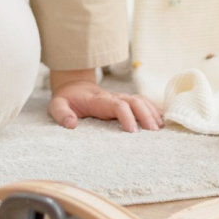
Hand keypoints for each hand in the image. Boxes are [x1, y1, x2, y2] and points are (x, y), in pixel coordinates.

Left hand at [48, 79, 163, 131]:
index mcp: (98, 100)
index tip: (132, 131)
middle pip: (135, 101)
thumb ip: (61, 114)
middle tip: (153, 132)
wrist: (74, 86)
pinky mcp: (125, 101)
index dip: (126, 116)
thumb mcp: (57, 105)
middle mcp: (113, 97)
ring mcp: (121, 97)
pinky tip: (161, 121)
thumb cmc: (67, 99)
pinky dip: (153, 110)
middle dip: (146, 115)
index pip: (117, 105)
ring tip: (160, 129)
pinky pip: (143, 102)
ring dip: (152, 112)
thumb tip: (71, 124)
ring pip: (141, 100)